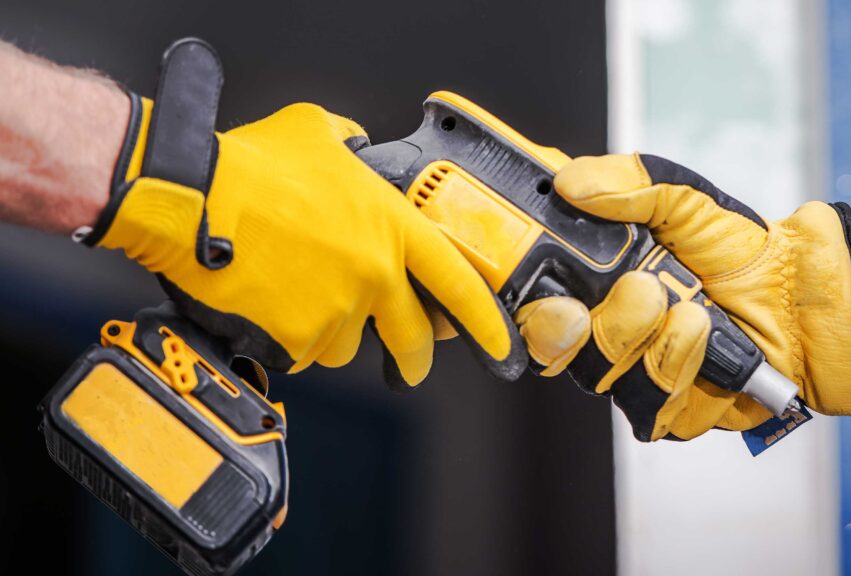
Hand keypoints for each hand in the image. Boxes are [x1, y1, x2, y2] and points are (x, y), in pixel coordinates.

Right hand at [90, 93, 523, 386]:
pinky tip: (265, 303)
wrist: (190, 198)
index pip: (457, 284)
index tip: (501, 347)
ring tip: (290, 292)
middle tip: (407, 364)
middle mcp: (373, 274)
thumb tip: (358, 148)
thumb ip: (352, 144)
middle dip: (412, 356)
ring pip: (344, 344)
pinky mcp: (296, 340)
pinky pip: (300, 352)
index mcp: (390, 226)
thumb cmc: (249, 165)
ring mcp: (336, 311)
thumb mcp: (317, 132)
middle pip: (410, 336)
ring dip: (327, 329)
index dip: (484, 322)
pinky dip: (286, 336)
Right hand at [516, 153, 850, 440]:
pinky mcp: (670, 412)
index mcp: (595, 280)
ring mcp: (635, 372)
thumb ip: (632, 184)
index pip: (535, 298)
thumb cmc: (746, 252)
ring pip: (603, 377)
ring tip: (691, 309)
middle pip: (556, 347)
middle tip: (635, 291)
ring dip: (646, 340)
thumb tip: (571, 181)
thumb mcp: (689, 201)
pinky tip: (704, 336)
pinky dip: (677, 367)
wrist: (809, 302)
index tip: (545, 284)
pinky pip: (650, 407)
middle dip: (586, 326)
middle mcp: (606, 328)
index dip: (529, 299)